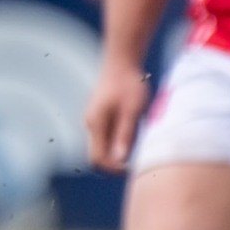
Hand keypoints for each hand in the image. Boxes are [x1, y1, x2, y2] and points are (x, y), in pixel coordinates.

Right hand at [85, 57, 150, 172]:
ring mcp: (94, 119)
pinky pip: (107, 136)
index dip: (113, 168)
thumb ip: (125, 135)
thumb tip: (120, 159)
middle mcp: (91, 123)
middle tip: (137, 160)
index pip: (97, 158)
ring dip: (119, 150)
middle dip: (115, 162)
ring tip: (138, 142)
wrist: (122, 61)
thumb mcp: (132, 111)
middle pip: (98, 154)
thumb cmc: (129, 83)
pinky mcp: (101, 115)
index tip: (132, 169)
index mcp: (96, 123)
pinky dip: (119, 141)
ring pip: (103, 146)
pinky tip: (135, 131)